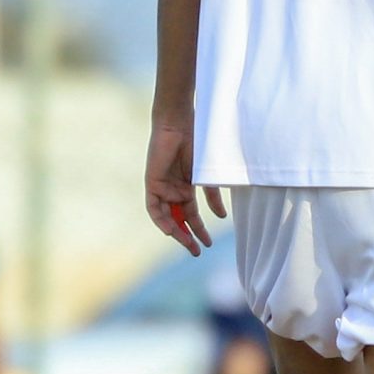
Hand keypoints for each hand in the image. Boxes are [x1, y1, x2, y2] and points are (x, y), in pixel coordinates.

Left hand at [145, 118, 227, 254]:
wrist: (180, 123)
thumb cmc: (197, 141)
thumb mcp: (207, 175)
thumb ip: (212, 196)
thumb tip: (221, 218)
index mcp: (187, 186)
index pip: (191, 214)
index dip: (198, 230)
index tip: (208, 244)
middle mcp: (174, 189)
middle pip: (179, 219)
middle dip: (188, 236)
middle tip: (198, 251)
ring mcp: (163, 186)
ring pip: (167, 216)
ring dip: (177, 232)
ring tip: (189, 245)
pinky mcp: (152, 182)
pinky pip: (154, 208)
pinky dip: (161, 220)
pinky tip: (171, 232)